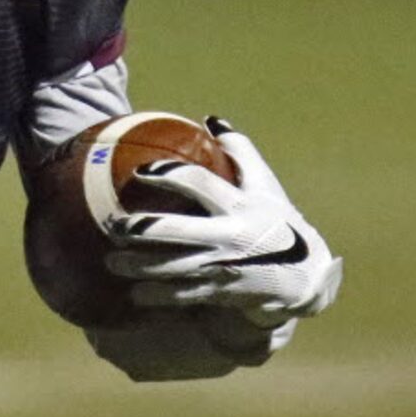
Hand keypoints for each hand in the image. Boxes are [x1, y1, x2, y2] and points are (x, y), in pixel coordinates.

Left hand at [103, 119, 342, 326]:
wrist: (305, 277)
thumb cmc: (277, 222)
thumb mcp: (266, 186)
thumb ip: (240, 152)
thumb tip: (210, 119)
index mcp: (240, 204)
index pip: (197, 182)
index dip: (167, 175)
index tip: (140, 171)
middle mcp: (230, 234)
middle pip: (177, 230)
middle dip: (141, 228)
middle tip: (114, 225)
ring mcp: (223, 266)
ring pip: (172, 268)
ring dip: (138, 267)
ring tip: (111, 262)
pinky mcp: (220, 292)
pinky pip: (181, 296)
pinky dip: (156, 296)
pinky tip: (134, 294)